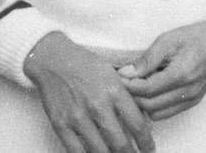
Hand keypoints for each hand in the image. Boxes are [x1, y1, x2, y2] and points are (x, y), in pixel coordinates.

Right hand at [23, 32, 153, 152]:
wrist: (56, 61)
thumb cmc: (88, 67)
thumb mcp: (116, 76)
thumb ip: (129, 97)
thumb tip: (144, 120)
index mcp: (115, 91)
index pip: (137, 125)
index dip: (146, 142)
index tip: (150, 148)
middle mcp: (98, 106)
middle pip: (120, 142)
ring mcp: (78, 117)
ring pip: (99, 150)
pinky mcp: (60, 125)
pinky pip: (76, 151)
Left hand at [118, 14, 205, 120]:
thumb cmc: (197, 36)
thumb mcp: (169, 39)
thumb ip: (147, 58)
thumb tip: (125, 73)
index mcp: (182, 72)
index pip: (146, 89)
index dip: (128, 85)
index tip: (120, 75)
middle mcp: (188, 90)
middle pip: (148, 105)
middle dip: (133, 94)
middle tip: (126, 80)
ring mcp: (191, 98)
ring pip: (155, 113)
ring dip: (143, 102)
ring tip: (140, 84)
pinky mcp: (193, 102)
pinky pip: (166, 113)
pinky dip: (154, 106)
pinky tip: (153, 90)